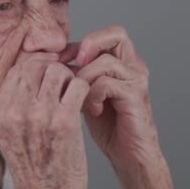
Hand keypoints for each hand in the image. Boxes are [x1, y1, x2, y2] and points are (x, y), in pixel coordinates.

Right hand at [0, 53, 89, 188]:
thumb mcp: (10, 134)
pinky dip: (84, 88)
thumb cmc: (34, 165)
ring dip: (69, 77)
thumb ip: (13, 104)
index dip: (36, 65)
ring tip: (72, 91)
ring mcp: (39, 116)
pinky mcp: (64, 122)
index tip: (48, 71)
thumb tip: (28, 69)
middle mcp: (15, 113)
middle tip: (63, 80)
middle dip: (53, 68)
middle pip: (36, 65)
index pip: (17, 69)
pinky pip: (78, 85)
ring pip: (58, 70)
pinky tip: (82, 101)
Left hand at [61, 25, 173, 188]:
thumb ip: (78, 74)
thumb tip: (52, 59)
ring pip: (106, 61)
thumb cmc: (109, 125)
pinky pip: (107, 83)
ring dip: (85, 78)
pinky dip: (93, 95)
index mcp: (123, 61)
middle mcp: (134, 65)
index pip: (102, 36)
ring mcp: (137, 79)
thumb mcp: (87, 92)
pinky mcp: (137, 95)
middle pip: (117, 33)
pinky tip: (93, 109)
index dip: (77, 44)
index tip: (58, 61)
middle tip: (74, 64)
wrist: (130, 155)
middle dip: (90, 45)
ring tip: (79, 98)